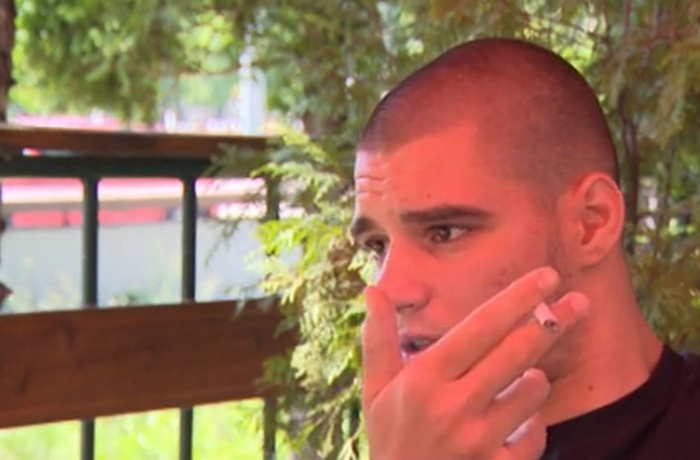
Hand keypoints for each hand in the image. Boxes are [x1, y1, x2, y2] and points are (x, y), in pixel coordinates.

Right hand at [361, 267, 589, 459]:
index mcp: (425, 377)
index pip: (480, 327)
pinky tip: (518, 424)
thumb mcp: (376, 388)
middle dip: (553, 322)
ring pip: (533, 391)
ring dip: (535, 378)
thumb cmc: (390, 437)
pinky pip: (536, 436)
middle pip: (518, 352)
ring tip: (524, 377)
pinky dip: (534, 426)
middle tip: (579, 302)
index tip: (547, 275)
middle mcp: (454, 405)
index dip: (517, 298)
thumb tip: (372, 289)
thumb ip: (378, 336)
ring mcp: (478, 440)